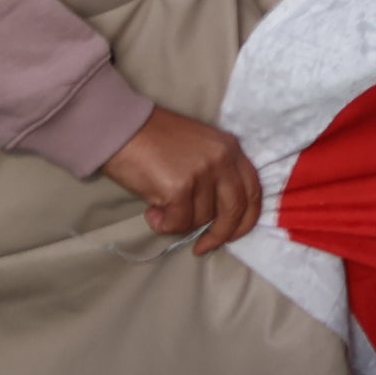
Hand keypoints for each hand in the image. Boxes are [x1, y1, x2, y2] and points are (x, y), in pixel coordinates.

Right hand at [104, 106, 259, 254]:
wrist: (122, 128)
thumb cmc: (155, 139)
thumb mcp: (199, 148)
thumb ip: (215, 173)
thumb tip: (214, 213)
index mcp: (231, 148)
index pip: (253, 190)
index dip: (246, 219)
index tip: (232, 235)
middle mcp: (222, 159)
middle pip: (234, 209)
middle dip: (220, 234)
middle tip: (202, 246)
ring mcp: (202, 173)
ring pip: (202, 218)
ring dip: (180, 223)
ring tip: (160, 210)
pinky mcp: (179, 187)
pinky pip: (178, 222)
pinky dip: (163, 225)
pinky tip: (151, 212)